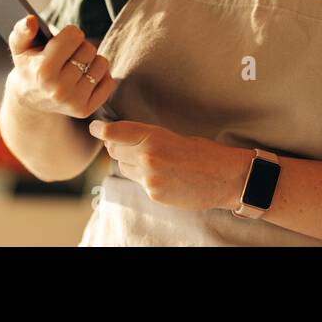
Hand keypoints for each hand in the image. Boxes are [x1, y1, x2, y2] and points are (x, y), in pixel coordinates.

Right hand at [6, 15, 116, 118]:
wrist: (30, 98)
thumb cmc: (29, 65)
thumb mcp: (20, 47)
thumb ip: (22, 30)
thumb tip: (30, 20)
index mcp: (43, 70)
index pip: (74, 36)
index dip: (70, 33)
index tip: (63, 40)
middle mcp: (59, 88)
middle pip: (89, 49)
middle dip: (80, 46)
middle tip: (69, 54)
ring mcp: (73, 101)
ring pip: (102, 64)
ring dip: (92, 61)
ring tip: (77, 65)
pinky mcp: (85, 109)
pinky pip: (109, 82)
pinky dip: (101, 76)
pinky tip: (85, 77)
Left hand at [88, 119, 253, 211]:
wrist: (225, 177)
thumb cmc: (204, 152)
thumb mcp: (172, 137)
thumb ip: (146, 139)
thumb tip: (124, 140)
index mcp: (152, 137)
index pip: (113, 133)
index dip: (100, 130)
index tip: (95, 128)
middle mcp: (146, 158)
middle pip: (114, 151)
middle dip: (116, 146)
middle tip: (126, 142)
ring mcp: (149, 178)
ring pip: (124, 168)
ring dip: (130, 163)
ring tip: (153, 160)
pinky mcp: (153, 194)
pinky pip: (139, 183)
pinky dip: (145, 179)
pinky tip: (164, 175)